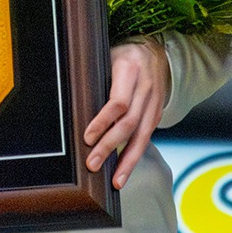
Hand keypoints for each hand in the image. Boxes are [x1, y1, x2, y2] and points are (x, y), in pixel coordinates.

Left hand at [84, 39, 170, 189]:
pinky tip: (124, 171)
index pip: (117, 102)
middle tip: (92, 163)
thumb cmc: (122, 57)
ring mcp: (154, 103)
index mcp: (129, 70)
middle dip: (110, 146)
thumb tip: (74, 108)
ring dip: (127, 161)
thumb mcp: (107, 58)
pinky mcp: (157, 114)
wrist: (155, 52)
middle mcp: (145, 88)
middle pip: (128, 122)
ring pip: (141, 135)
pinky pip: (145, 138)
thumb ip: (96, 79)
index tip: (87, 137)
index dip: (102, 121)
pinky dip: (134, 156)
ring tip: (115, 181)